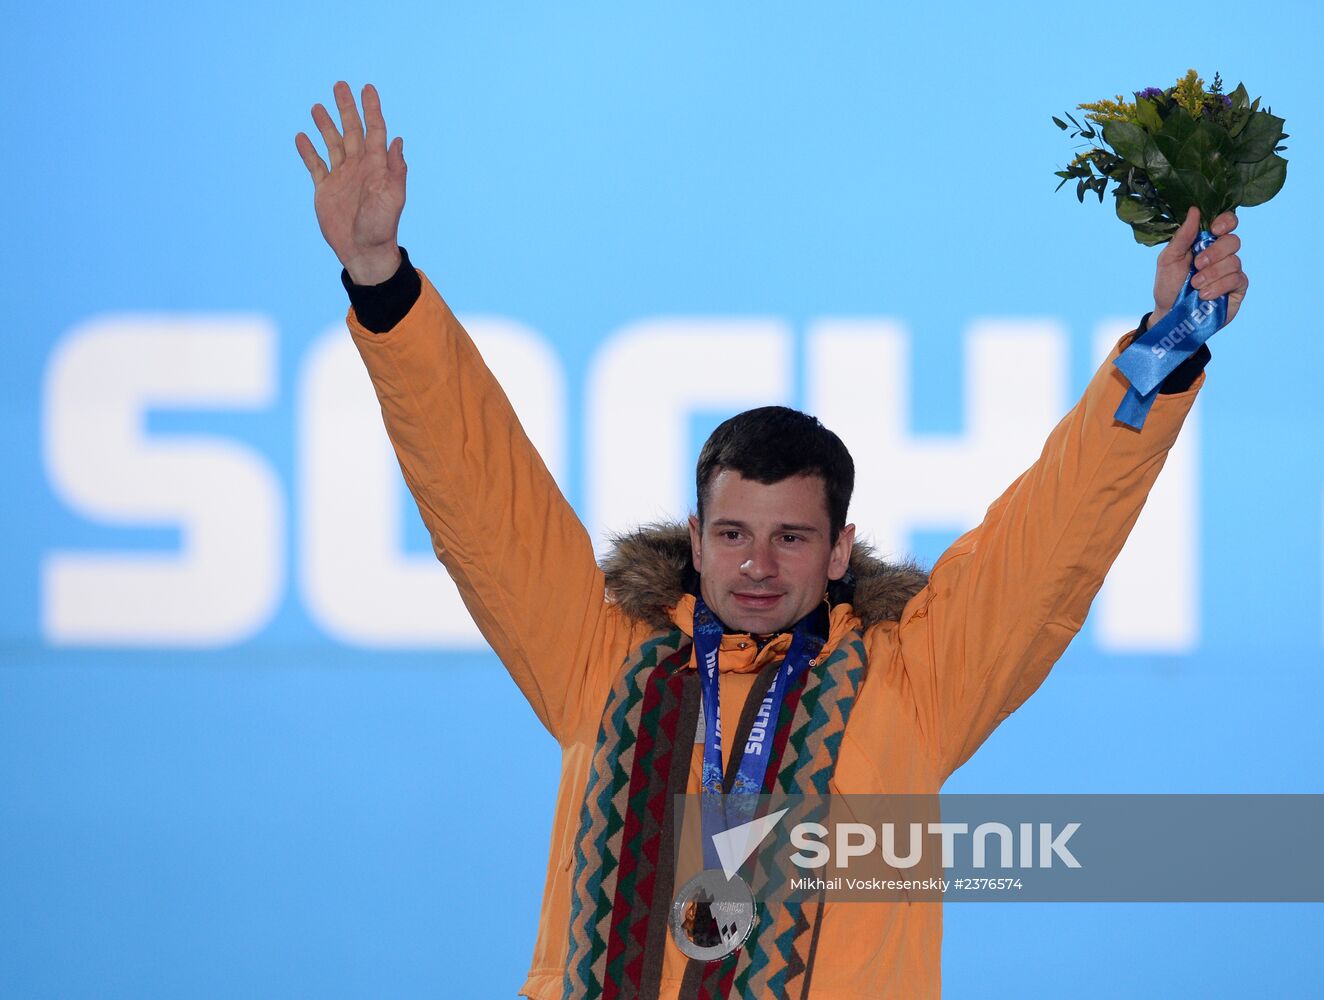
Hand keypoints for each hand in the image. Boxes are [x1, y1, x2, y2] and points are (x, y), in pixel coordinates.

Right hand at [296, 82, 405, 284]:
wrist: (364, 252)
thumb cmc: (382, 227)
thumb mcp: (393, 198)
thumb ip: (394, 169)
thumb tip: (397, 139)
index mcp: (376, 166)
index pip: (374, 131)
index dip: (371, 109)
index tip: (367, 88)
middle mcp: (359, 168)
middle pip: (352, 131)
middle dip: (346, 109)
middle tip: (339, 85)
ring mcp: (342, 178)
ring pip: (333, 144)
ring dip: (326, 125)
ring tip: (317, 106)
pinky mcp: (326, 190)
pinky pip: (316, 165)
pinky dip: (308, 151)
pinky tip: (302, 137)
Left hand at [1152, 206, 1248, 327]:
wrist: (1169, 314)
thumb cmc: (1168, 285)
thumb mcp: (1168, 260)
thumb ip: (1182, 237)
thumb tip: (1194, 210)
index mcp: (1206, 242)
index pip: (1227, 223)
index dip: (1226, 222)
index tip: (1215, 230)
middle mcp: (1222, 254)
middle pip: (1233, 241)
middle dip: (1214, 253)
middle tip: (1197, 264)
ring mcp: (1231, 271)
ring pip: (1234, 261)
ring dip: (1212, 274)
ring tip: (1196, 285)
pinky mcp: (1237, 289)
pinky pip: (1237, 279)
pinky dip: (1219, 286)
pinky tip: (1205, 295)